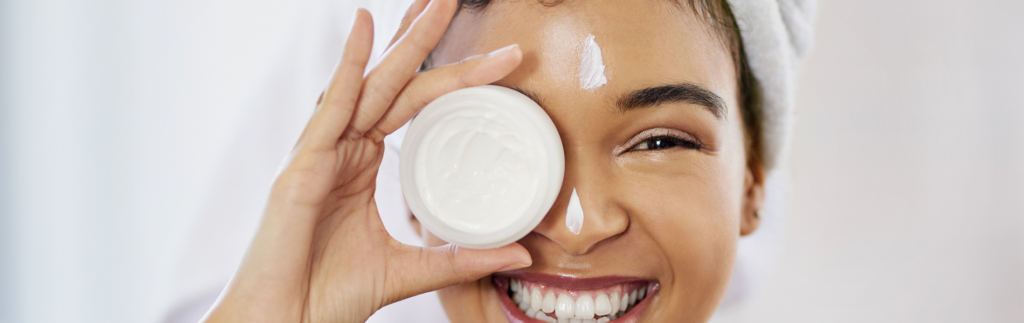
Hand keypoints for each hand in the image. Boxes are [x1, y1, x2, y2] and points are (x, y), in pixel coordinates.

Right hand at [203, 0, 529, 321]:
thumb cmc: (329, 295)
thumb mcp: (410, 268)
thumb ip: (463, 256)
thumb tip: (522, 252)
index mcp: (359, 165)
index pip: (413, 106)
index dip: (452, 80)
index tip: (499, 61)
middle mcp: (340, 149)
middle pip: (391, 83)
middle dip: (424, 41)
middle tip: (454, 1)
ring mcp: (319, 152)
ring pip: (368, 85)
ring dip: (399, 42)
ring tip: (429, 4)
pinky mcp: (302, 165)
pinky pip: (331, 106)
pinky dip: (347, 65)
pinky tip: (364, 28)